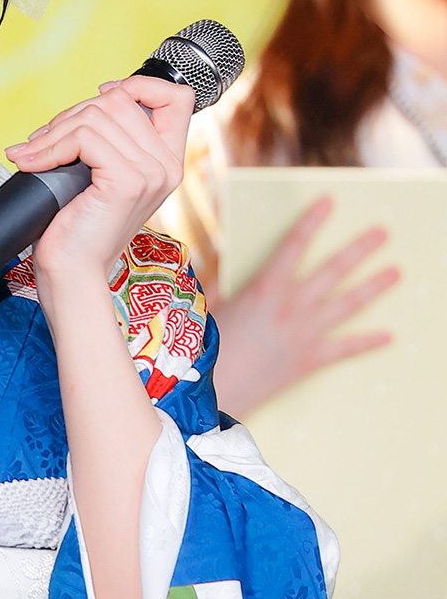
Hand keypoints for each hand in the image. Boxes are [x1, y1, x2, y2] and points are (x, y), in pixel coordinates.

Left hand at [6, 75, 194, 291]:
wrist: (71, 275)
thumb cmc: (78, 230)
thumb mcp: (98, 177)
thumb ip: (107, 143)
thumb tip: (86, 104)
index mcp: (166, 162)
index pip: (176, 97)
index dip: (137, 85)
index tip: (100, 97)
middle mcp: (167, 166)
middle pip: (121, 99)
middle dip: (72, 114)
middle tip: (44, 142)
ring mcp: (151, 173)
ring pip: (98, 114)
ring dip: (55, 130)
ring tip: (33, 154)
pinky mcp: (127, 181)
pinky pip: (85, 137)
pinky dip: (51, 146)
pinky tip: (33, 163)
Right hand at [209, 196, 398, 417]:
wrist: (211, 395)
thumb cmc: (202, 350)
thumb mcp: (206, 307)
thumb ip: (218, 281)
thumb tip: (217, 257)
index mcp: (264, 289)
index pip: (293, 245)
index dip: (312, 221)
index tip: (329, 202)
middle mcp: (291, 307)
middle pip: (333, 271)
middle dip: (360, 249)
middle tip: (383, 233)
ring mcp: (304, 334)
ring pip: (347, 305)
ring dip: (374, 287)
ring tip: (395, 273)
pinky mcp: (308, 360)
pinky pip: (343, 349)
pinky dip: (366, 343)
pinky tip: (388, 336)